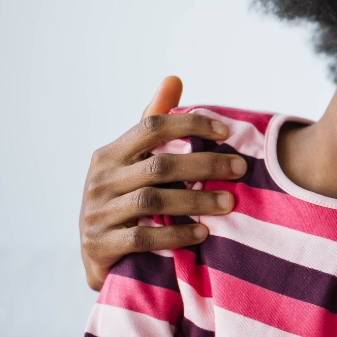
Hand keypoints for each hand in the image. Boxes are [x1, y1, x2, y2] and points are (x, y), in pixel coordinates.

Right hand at [79, 76, 246, 289]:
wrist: (98, 257)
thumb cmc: (124, 200)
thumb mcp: (134, 162)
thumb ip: (154, 125)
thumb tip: (173, 79)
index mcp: (109, 155)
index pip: (151, 126)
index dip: (189, 124)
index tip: (226, 130)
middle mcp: (99, 180)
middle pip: (159, 165)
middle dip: (204, 165)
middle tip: (239, 168)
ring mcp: (97, 214)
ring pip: (152, 201)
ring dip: (196, 202)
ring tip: (229, 202)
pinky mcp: (100, 246)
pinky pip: (142, 238)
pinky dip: (175, 235)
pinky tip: (203, 233)